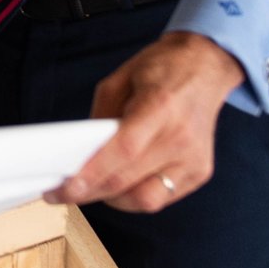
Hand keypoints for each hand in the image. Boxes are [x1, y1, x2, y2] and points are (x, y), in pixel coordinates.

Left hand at [48, 30, 243, 212]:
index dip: (93, 173)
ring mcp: (194, 159)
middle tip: (64, 193)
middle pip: (130, 180)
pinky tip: (123, 183)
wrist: (205, 67)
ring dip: (114, 199)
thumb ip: (100, 119)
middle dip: (90, 192)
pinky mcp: (200, 173)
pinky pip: (161, 198)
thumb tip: (80, 156)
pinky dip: (137, 195)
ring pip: (146, 200)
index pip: (124, 150)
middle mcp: (181, 137)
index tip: (66, 189)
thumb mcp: (118, 81)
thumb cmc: (160, 70)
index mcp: (160, 106)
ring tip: (95, 187)